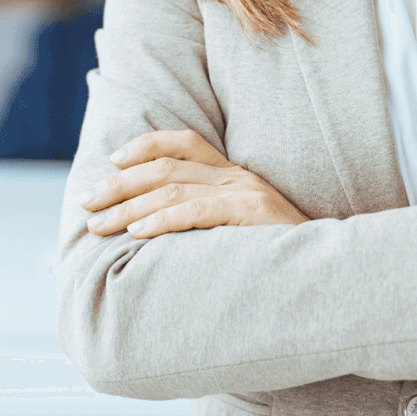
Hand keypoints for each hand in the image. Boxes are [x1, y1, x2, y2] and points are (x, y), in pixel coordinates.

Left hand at [79, 129, 311, 236]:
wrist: (330, 272)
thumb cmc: (280, 257)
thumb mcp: (241, 229)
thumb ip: (207, 219)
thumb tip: (153, 227)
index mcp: (234, 176)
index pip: (184, 143)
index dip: (144, 147)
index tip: (112, 162)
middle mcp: (237, 178)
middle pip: (165, 168)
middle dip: (118, 185)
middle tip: (86, 202)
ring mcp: (245, 194)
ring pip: (171, 190)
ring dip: (127, 207)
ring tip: (99, 225)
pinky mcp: (251, 215)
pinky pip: (196, 212)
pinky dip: (162, 220)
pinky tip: (138, 232)